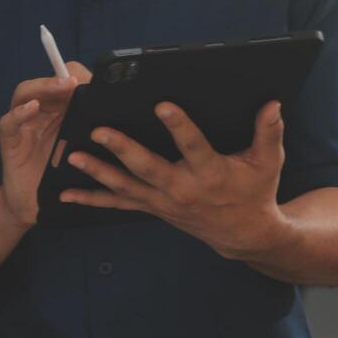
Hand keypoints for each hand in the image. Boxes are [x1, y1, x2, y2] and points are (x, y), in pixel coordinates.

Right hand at [0, 62, 91, 229]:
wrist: (35, 205)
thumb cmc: (61, 176)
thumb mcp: (83, 151)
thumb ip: (94, 131)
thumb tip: (124, 114)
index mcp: (59, 111)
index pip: (65, 82)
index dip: (79, 76)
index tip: (97, 80)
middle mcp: (40, 113)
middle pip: (46, 83)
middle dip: (62, 77)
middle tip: (79, 80)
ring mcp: (23, 124)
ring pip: (26, 93)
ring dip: (44, 86)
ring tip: (63, 85)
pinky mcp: (10, 140)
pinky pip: (9, 121)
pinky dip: (19, 113)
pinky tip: (33, 108)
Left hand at [60, 100, 294, 260]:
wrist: (241, 234)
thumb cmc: (255, 191)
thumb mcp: (268, 163)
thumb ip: (269, 133)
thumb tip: (273, 104)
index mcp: (210, 173)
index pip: (193, 146)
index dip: (179, 126)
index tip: (162, 105)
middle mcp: (181, 188)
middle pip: (147, 167)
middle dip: (122, 148)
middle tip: (99, 130)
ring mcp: (162, 201)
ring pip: (125, 186)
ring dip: (97, 172)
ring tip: (73, 156)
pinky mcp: (151, 207)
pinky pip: (117, 204)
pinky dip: (90, 200)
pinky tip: (64, 195)